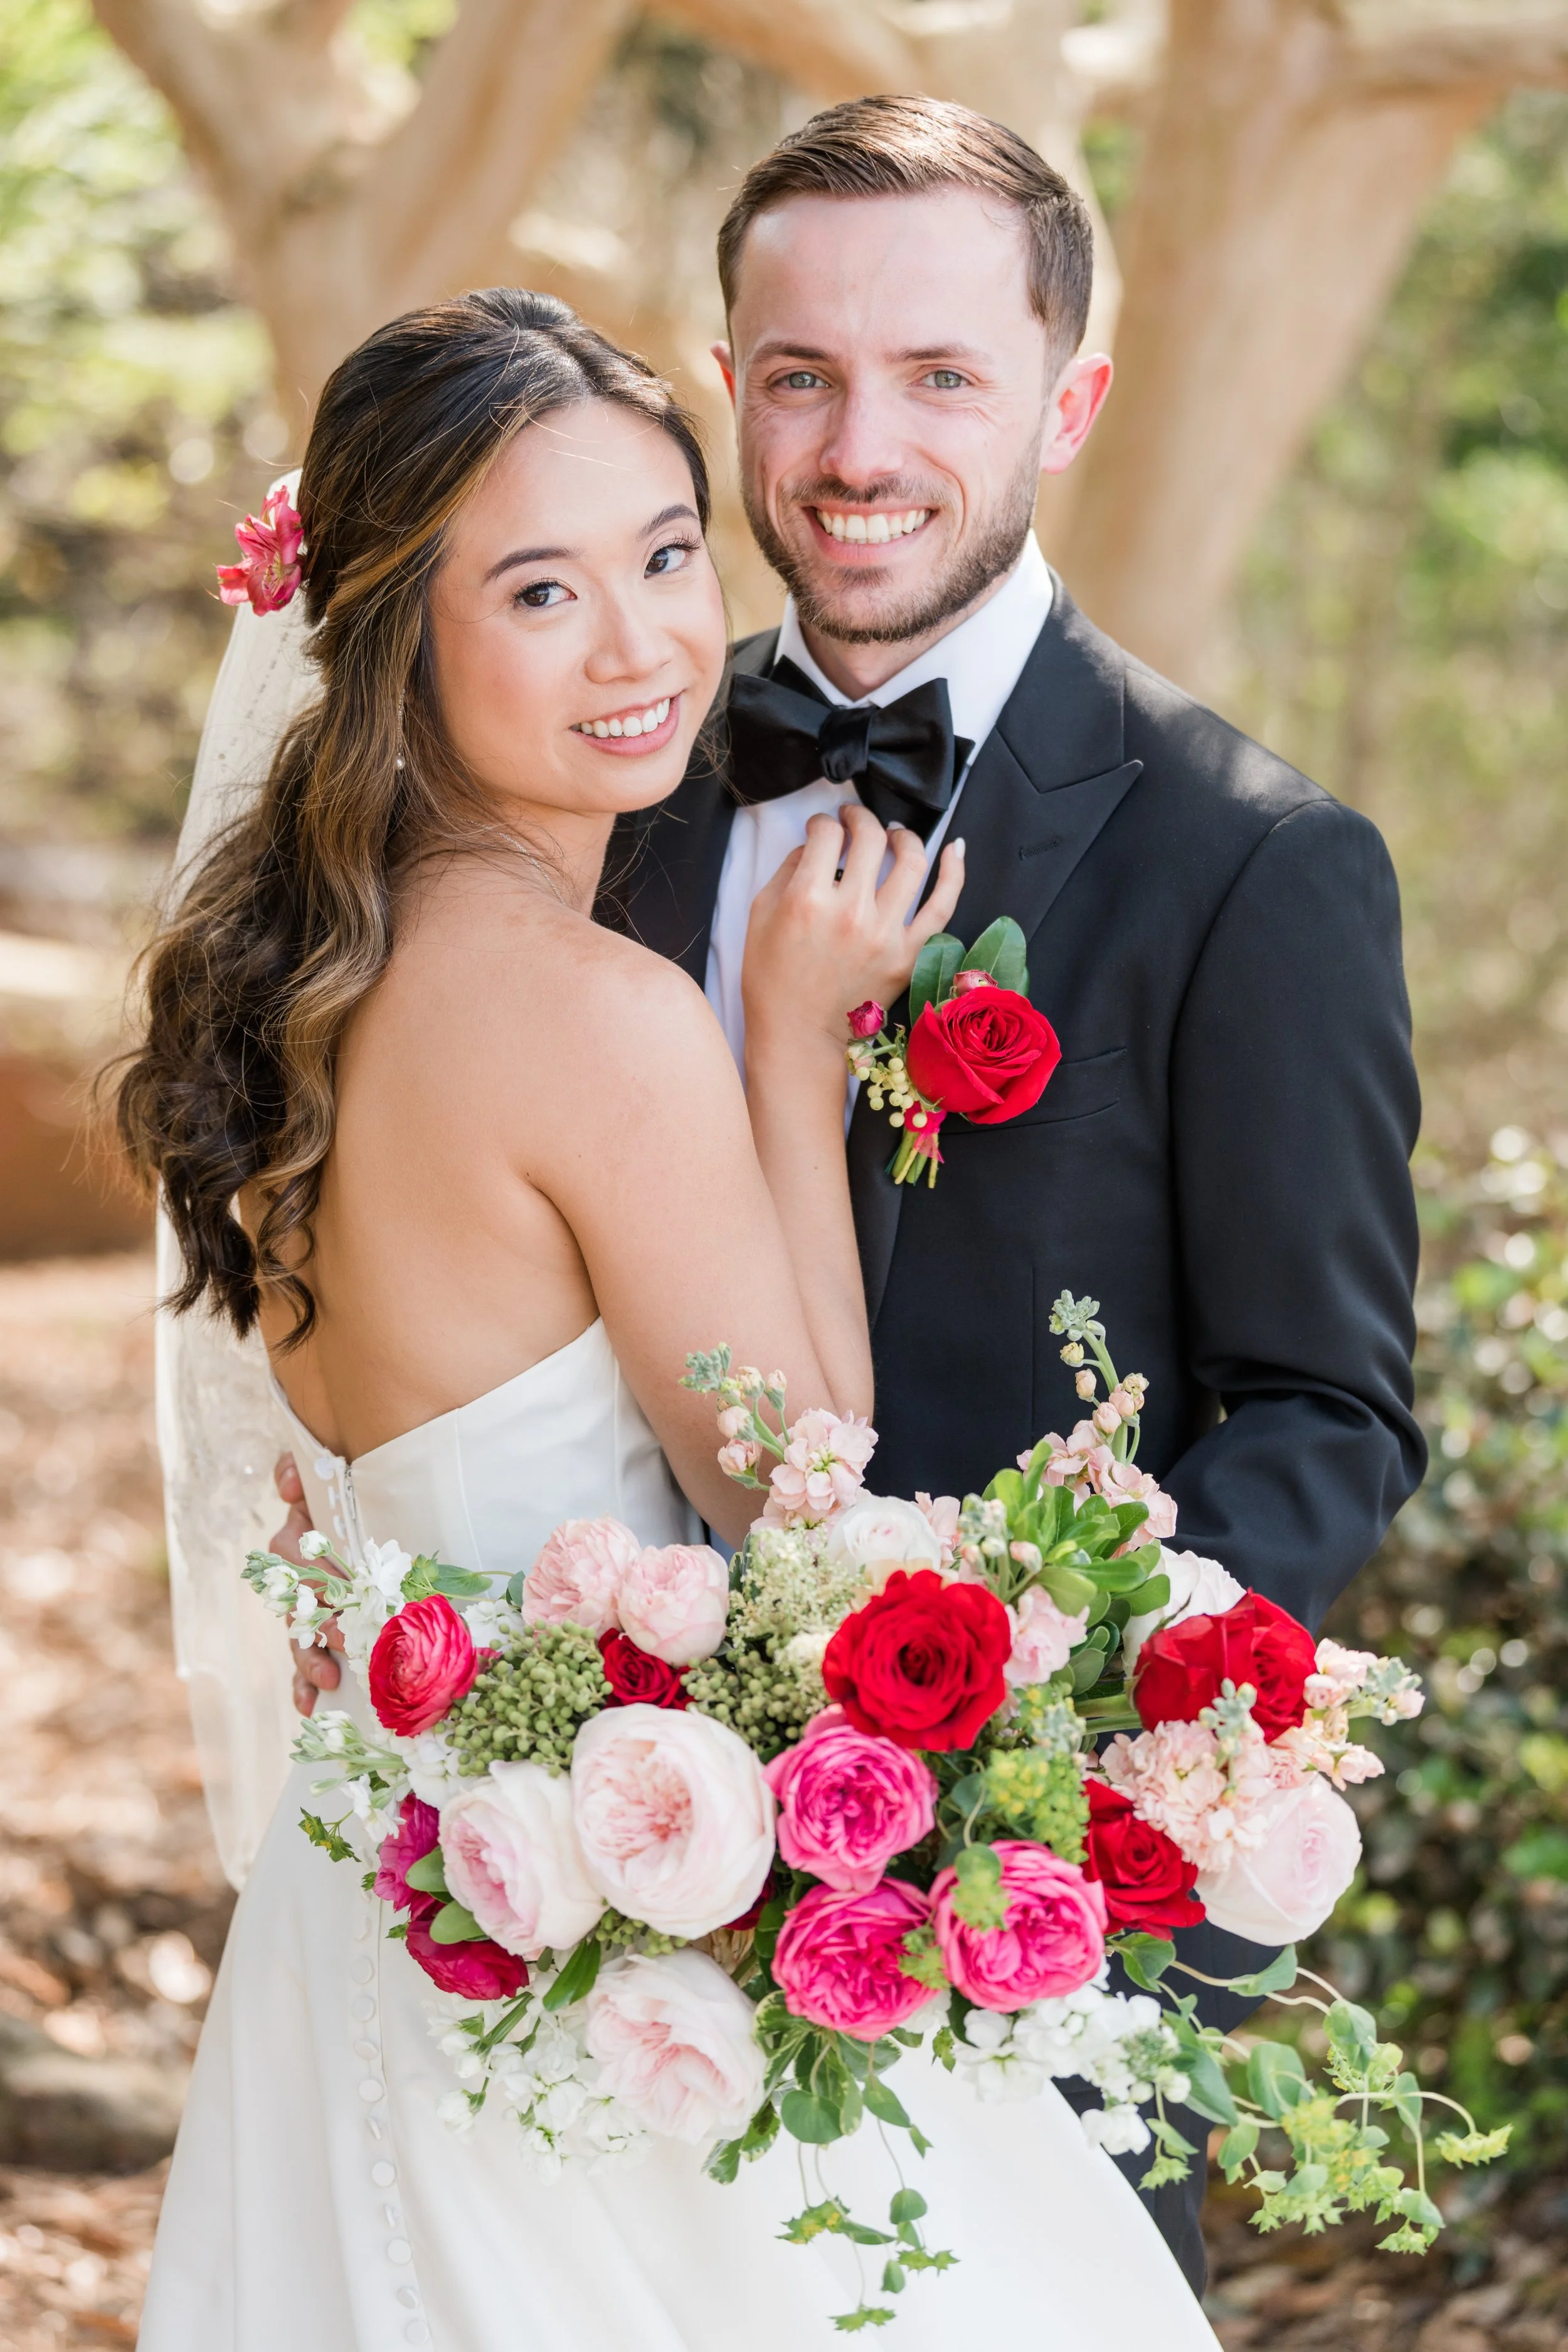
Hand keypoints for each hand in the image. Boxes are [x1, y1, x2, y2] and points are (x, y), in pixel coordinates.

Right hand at [273, 1450, 342, 1716]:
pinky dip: (304, 1685)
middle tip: (345, 1645)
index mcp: (298, 1539)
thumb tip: (289, 1483)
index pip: (295, 1556)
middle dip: (320, 1629)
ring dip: (309, 1662)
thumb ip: (298, 1470)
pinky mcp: (316, 1633)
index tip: (336, 1594)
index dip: (311, 1574)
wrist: (355, 1506)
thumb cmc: (340, 1493)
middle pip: (299, 1606)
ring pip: (299, 1638)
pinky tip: (311, 1706)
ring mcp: (305, 1610)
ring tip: (328, 1682)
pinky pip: (305, 1662)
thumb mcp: (322, 1476)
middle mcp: (297, 1577)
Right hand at [742, 805, 964, 1057]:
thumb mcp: (760, 916)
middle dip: (859, 817)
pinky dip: (954, 872)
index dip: (823, 823)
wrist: (798, 1034)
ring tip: (894, 835)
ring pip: (911, 861)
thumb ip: (787, 871)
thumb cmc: (773, 978)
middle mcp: (850, 912)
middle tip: (854, 820)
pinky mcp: (909, 954)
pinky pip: (943, 906)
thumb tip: (814, 844)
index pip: (826, 835)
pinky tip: (954, 849)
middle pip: (869, 837)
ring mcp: (885, 934)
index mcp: (807, 900)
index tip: (822, 829)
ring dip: (903, 836)